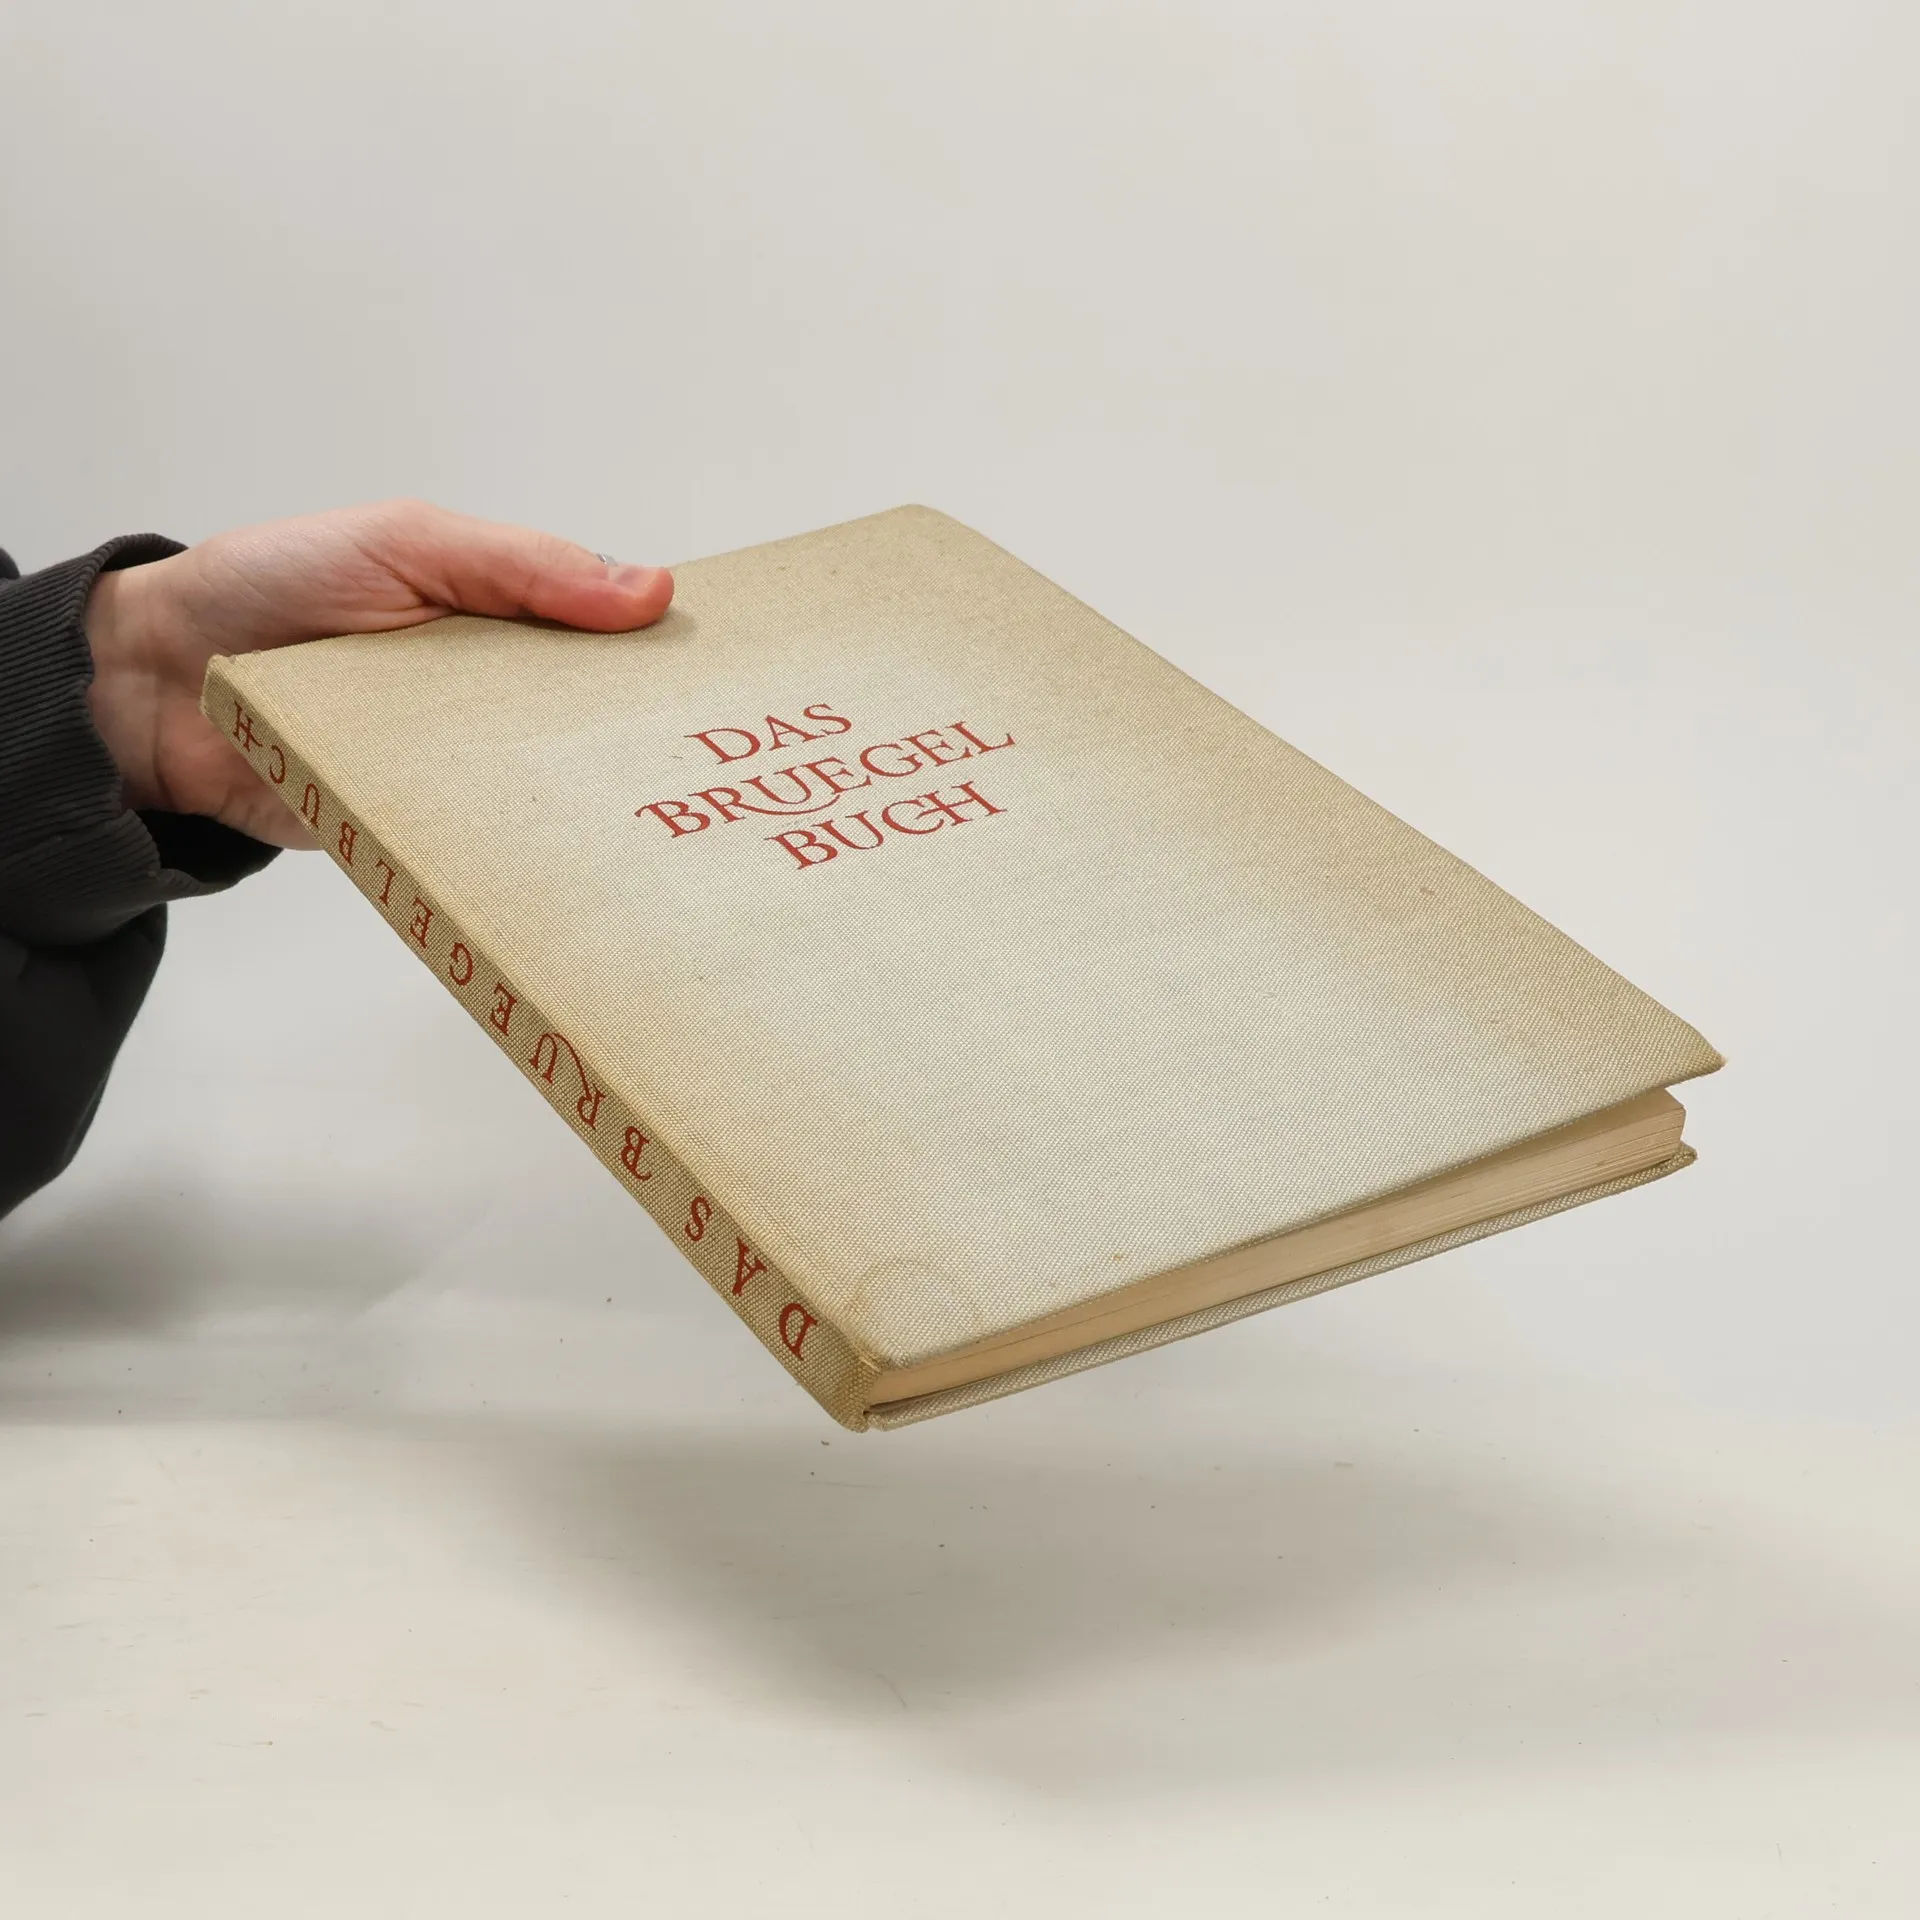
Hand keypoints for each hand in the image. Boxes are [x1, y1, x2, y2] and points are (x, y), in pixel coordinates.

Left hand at [83, 499, 673, 847]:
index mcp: (499, 621)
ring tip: (669, 821)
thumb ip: (522, 566)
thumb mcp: (406, 543)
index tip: (729, 676)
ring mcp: (456, 766)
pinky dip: (521, 854)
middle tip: (720, 763)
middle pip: (594, 726)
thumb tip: (649, 589)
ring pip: (550, 793)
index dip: (663, 655)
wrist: (150, 685)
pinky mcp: (419, 828)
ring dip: (594, 802)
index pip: (605, 639)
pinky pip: (484, 847)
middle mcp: (490, 698)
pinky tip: (578, 862)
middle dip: (650, 743)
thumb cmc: (268, 588)